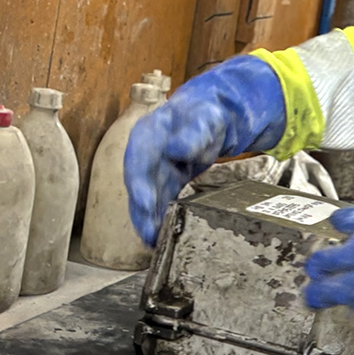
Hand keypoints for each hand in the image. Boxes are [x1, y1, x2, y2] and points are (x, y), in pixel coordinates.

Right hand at [124, 54, 285, 244]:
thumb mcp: (205, 118)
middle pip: (139, 184)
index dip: (138, 185)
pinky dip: (159, 216)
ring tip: (154, 242)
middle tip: (149, 234)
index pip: (137, 160)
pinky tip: (162, 234)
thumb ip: (194, 133)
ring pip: (147, 196)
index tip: (144, 204)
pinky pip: (160, 199)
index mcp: (150, 132)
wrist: (215, 112)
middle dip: (142, 211)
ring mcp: (155, 166)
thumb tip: (176, 149)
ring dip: (148, 219)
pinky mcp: (166, 178)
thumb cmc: (207, 112)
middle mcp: (146, 151)